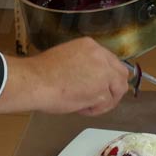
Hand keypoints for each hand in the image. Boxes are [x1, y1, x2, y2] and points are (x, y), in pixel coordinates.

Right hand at [0, 38, 129, 115]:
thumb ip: (84, 63)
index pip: (111, 61)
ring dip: (105, 101)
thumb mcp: (67, 57)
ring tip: (87, 105)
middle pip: (121, 74)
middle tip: (101, 99)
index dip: (107, 76)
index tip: (99, 85)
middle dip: (113, 89)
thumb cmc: (42, 72)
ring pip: (117, 90)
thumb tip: (91, 77)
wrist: (35, 82)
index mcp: (91, 46)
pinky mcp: (102, 92)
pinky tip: (80, 108)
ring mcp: (104, 74)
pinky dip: (95, 109)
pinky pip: (106, 104)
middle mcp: (101, 57)